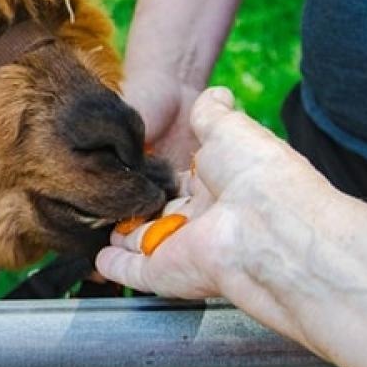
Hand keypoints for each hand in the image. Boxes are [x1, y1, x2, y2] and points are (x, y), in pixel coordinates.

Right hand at [96, 87, 308, 297]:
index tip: (137, 169)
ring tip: (100, 229)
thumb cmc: (255, 173)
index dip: (159, 176)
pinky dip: (116, 268)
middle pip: (162, 214)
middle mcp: (204, 217)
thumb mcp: (228, 127)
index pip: (183, 182)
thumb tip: (216, 94)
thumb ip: (211, 113)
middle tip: (113, 201)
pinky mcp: (168, 273)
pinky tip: (99, 260)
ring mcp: (186, 247)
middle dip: (139, 209)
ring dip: (124, 239)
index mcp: (219, 184)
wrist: (268, 225)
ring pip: (146, 244)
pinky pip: (136, 272)